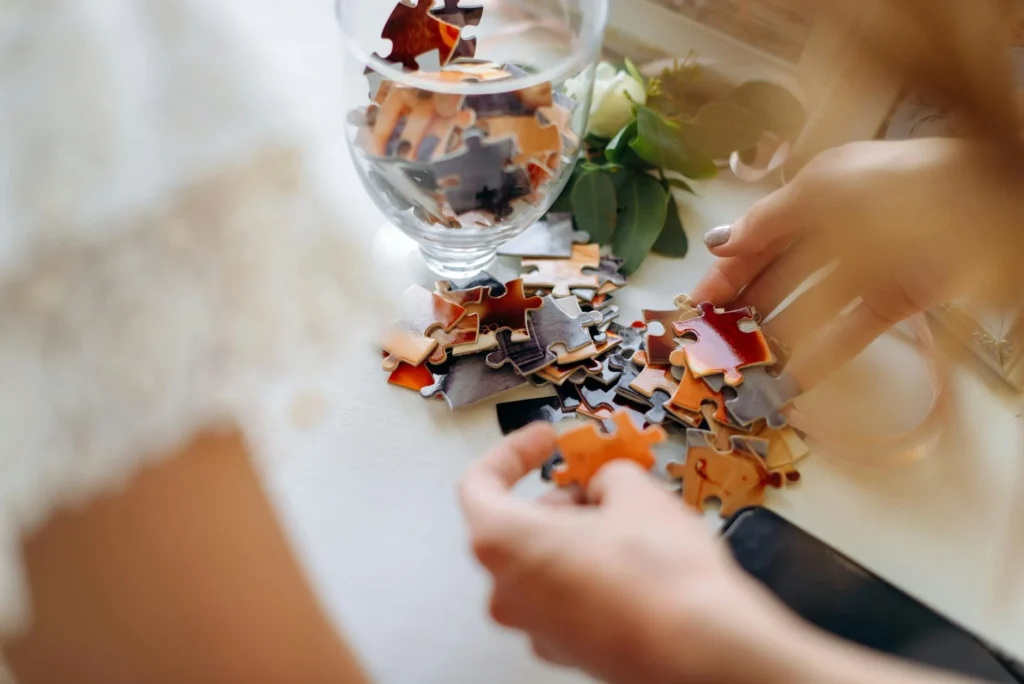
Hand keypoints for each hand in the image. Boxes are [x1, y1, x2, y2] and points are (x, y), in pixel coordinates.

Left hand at [458, 423, 815, 683]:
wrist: (702, 651)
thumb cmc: (660, 580)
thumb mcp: (634, 492)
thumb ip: (607, 476)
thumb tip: (608, 484)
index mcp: (503, 543)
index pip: (480, 484)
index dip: (513, 452)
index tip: (543, 441)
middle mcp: (507, 593)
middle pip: (516, 527)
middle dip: (561, 499)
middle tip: (601, 484)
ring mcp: (536, 629)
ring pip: (544, 565)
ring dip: (577, 536)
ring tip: (629, 521)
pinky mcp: (569, 651)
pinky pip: (567, 599)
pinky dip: (590, 574)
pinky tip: (635, 562)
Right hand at [691, 138, 1022, 388]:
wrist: (982, 201)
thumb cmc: (896, 183)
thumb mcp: (820, 188)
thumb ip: (767, 220)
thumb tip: (719, 244)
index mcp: (813, 195)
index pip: (755, 240)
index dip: (724, 272)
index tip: (695, 308)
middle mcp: (834, 230)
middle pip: (776, 276)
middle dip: (743, 307)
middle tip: (713, 342)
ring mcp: (863, 267)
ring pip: (806, 307)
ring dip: (775, 335)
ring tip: (746, 366)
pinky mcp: (893, 300)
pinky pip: (847, 331)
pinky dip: (821, 354)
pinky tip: (793, 377)